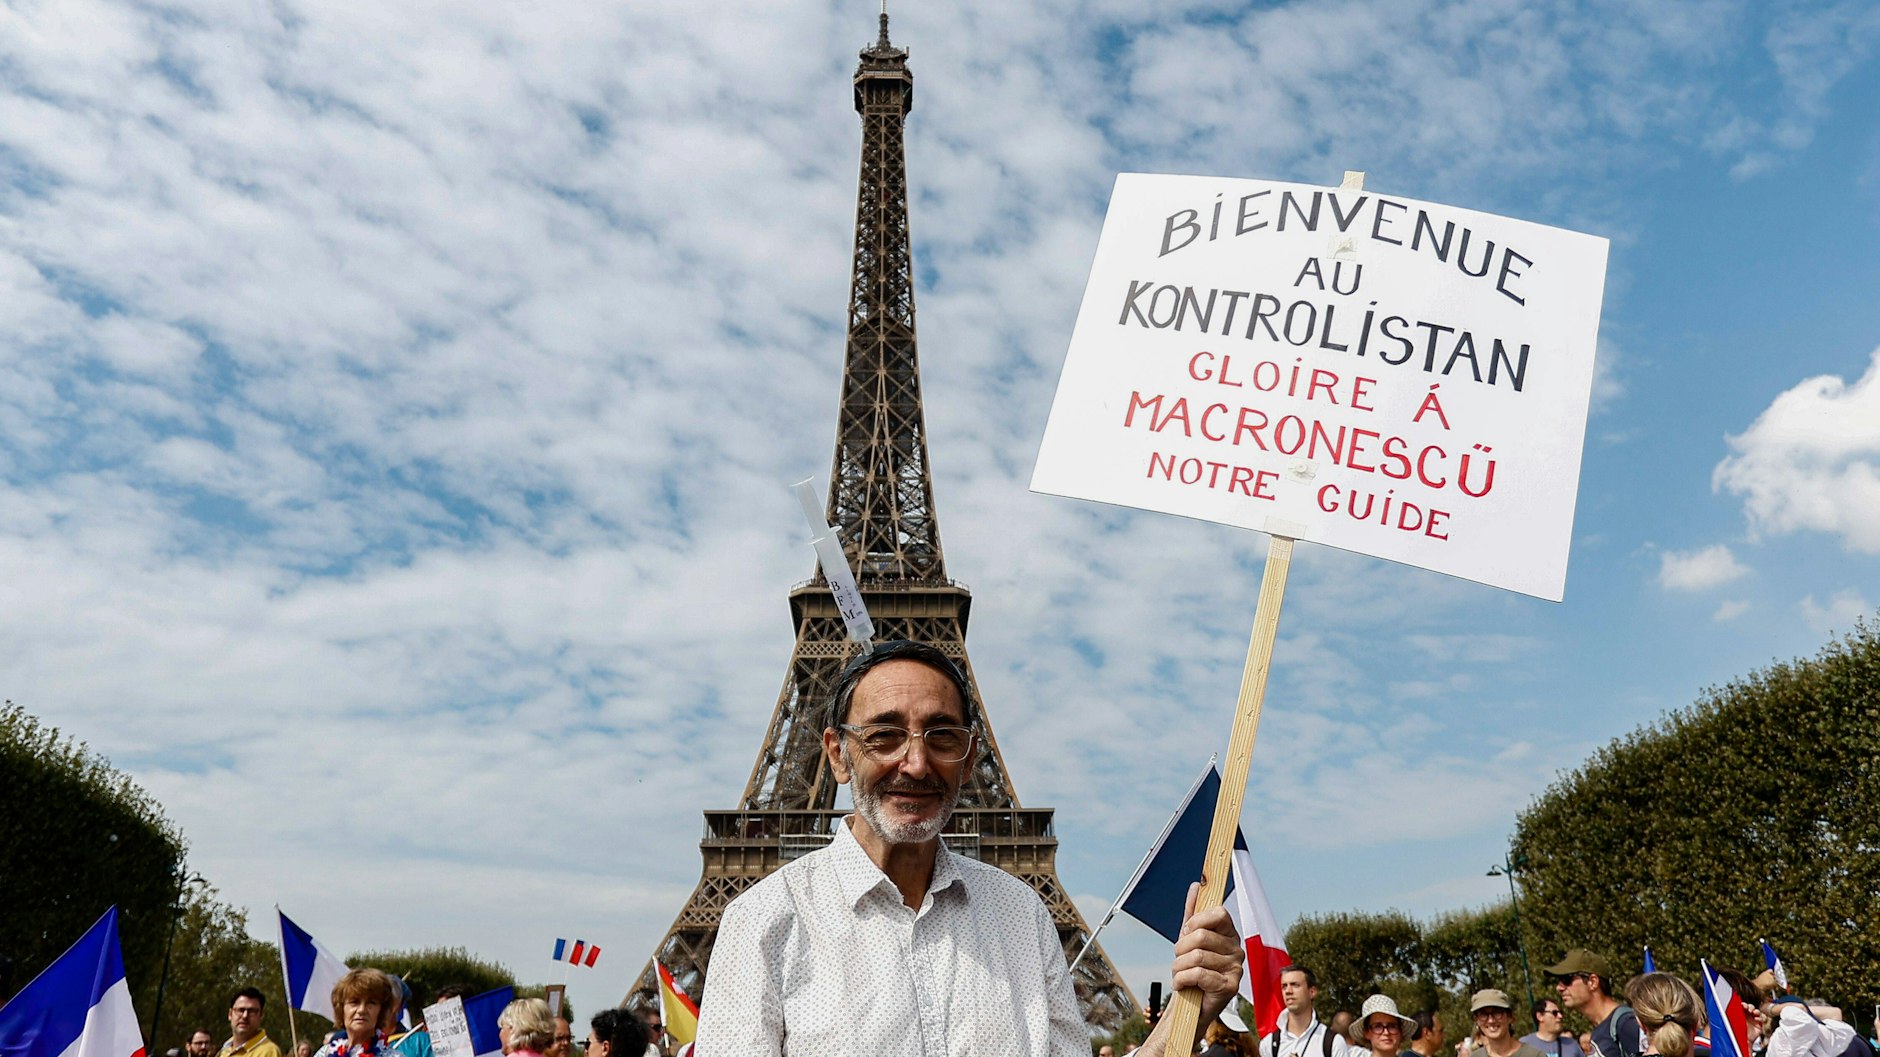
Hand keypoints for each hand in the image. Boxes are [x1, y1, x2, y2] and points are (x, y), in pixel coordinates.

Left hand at [1135, 883, 1245, 1056]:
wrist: (1189, 1004)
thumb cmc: (1192, 969)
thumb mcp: (1189, 939)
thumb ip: (1193, 912)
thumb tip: (1197, 886)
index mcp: (1229, 934)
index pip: (1219, 912)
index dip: (1197, 920)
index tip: (1187, 932)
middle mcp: (1237, 949)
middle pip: (1201, 936)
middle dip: (1180, 948)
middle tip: (1179, 959)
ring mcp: (1236, 969)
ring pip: (1197, 956)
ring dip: (1178, 967)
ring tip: (1180, 974)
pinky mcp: (1230, 987)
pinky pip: (1199, 974)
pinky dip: (1182, 980)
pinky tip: (1182, 985)